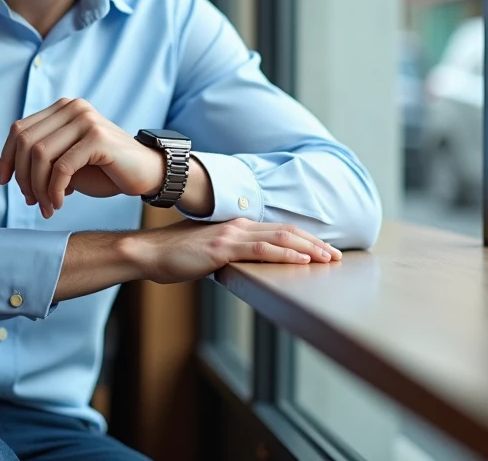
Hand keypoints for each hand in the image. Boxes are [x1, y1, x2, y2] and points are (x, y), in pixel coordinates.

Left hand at [0, 98, 163, 218]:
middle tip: (29, 201)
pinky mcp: (97, 137)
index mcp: (62, 109)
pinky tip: (59, 203)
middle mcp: (72, 108)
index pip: (20, 130)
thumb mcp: (67, 160)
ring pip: (41, 155)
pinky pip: (62, 167)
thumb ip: (42, 158)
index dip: (6, 157)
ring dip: (38, 187)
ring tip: (45, 207)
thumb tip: (8, 173)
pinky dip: (54, 190)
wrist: (147, 173)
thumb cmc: (106, 170)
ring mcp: (85, 119)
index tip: (4, 182)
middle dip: (22, 176)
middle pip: (26, 142)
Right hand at [125, 218, 341, 283]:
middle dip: (315, 243)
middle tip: (337, 256)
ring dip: (309, 248)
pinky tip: (302, 260)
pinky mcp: (224, 247)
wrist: (150, 253)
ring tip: (329, 259)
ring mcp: (232, 234)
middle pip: (287, 231)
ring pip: (281, 238)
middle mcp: (239, 225)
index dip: (304, 238)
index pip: (279, 230)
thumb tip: (246, 263)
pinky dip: (286, 254)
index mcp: (237, 225)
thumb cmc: (175, 255)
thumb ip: (230, 252)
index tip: (324, 250)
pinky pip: (262, 249)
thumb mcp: (209, 251)